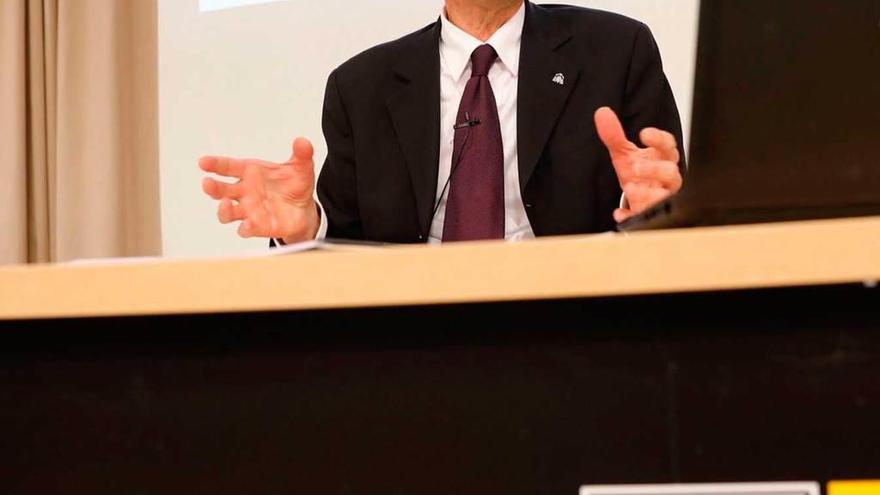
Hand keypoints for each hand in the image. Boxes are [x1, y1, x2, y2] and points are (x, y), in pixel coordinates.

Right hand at [199, 137, 319, 241]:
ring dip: (223, 210)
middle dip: (213, 187)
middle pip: (221, 190)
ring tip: (226, 204)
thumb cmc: (294, 185)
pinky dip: (245, 228)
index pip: (228, 166)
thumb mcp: (301, 167)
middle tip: (207, 183)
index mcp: (250, 172)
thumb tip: (302, 142)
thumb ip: (301, 154)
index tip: (203, 162)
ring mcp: (248, 210)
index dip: (215, 164)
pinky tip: (247, 225)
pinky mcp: (257, 226)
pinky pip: (245, 229)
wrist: (303, 209)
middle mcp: (244, 191)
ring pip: (227, 213)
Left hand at [594, 107, 682, 222]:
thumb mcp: (624, 154)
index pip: (668, 146)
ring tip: (630, 187)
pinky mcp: (650, 214)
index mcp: (662, 159)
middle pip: (672, 172)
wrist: (640, 197)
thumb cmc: (639, 173)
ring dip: (647, 193)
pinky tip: (620, 213)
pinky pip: (645, 217)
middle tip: (636, 166)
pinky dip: (632, 215)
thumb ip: (614, 135)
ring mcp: (660, 197)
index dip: (660, 139)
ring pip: (664, 196)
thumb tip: (601, 113)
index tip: (644, 134)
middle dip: (656, 169)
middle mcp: (666, 178)